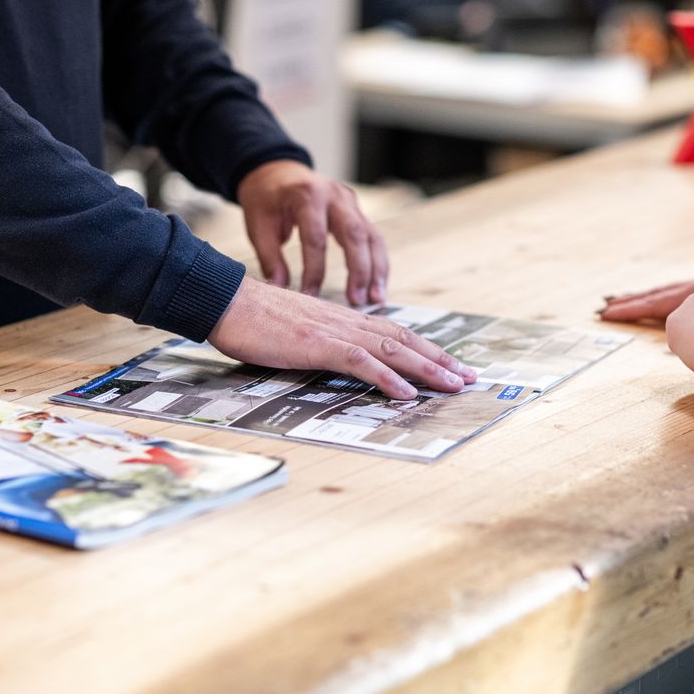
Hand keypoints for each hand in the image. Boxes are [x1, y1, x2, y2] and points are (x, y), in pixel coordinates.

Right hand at [207, 277, 476, 399]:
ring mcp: (333, 331)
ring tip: (453, 385)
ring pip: (392, 350)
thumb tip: (337, 359)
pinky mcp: (317, 344)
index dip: (424, 349)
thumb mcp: (295, 332)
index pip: (393, 334)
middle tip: (468, 377)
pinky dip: (387, 378)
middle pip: (403, 340)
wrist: (225, 300)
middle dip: (439, 360)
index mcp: (341, 320)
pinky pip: (360, 363)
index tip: (448, 364)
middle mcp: (346, 322)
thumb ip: (320, 342)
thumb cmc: (252, 319)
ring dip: (427, 369)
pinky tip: (406, 392)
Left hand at [237, 161, 387, 305]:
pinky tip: (377, 284)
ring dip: (376, 269)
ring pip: (371, 236)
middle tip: (357, 300)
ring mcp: (350, 201)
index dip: (313, 270)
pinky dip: (377, 262)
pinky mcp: (357, 210)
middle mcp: (334, 195)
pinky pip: (373, 237)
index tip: (310, 296)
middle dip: (359, 270)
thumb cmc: (266, 197)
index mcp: (307, 195)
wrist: (276, 170)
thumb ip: (269, 257)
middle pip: (354, 233)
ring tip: (376, 298)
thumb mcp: (258, 224)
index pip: (315, 237)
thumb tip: (280, 289)